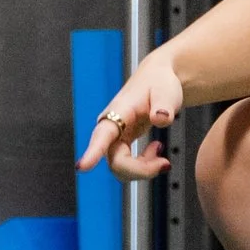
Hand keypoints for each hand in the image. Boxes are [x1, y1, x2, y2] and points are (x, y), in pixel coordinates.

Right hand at [79, 54, 185, 182]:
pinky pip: (128, 166)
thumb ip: (164, 106)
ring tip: (161, 153)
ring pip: (120, 168)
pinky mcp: (121, 144)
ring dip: (144, 169)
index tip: (82, 167)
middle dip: (141, 170)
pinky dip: (145, 166)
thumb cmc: (159, 82)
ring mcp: (114, 138)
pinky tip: (156, 151)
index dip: (92, 152)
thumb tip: (160, 118)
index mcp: (118, 111)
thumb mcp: (166, 91)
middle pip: (115, 161)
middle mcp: (111, 127)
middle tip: (165, 162)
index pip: (102, 134)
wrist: (159, 80)